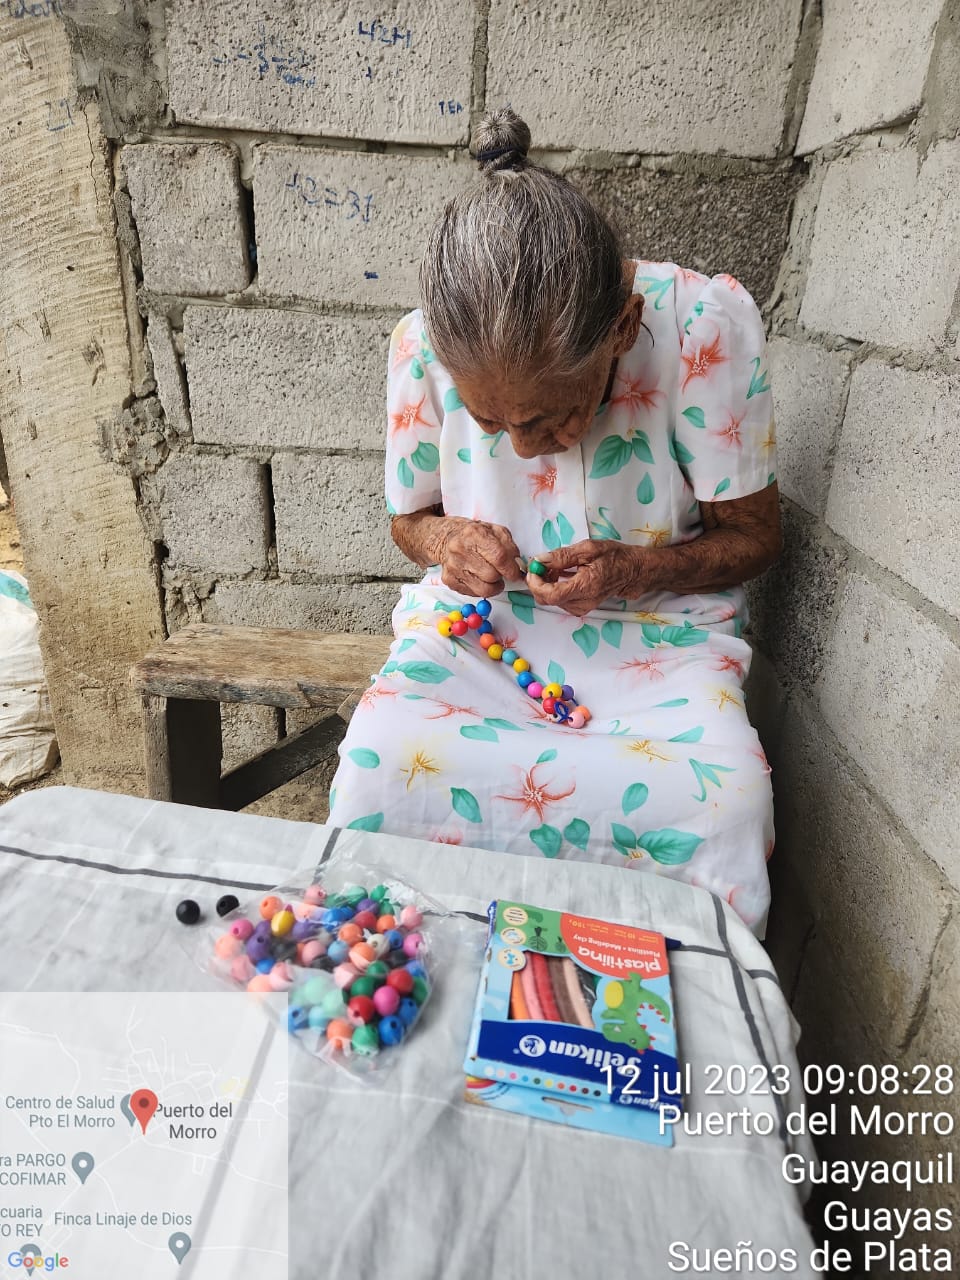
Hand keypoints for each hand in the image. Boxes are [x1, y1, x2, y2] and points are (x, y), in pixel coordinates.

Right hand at [435, 517, 523, 597]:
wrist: (447, 538)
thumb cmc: (474, 536)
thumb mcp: (495, 531)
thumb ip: (510, 547)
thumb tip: (518, 565)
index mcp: (474, 534)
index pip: (498, 557)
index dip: (511, 568)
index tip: (516, 573)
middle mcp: (460, 550)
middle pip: (491, 575)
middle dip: (501, 576)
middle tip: (500, 571)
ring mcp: (453, 566)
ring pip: (483, 589)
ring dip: (493, 585)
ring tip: (491, 576)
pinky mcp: (449, 580)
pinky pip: (474, 594)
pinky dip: (481, 588)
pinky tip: (479, 578)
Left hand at [526, 540, 643, 615]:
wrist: (631, 571)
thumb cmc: (613, 556)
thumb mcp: (588, 548)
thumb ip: (562, 556)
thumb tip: (539, 560)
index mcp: (586, 586)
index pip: (552, 595)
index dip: (536, 583)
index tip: (533, 568)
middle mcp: (583, 602)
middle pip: (547, 600)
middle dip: (538, 582)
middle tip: (542, 564)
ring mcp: (581, 607)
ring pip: (550, 600)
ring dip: (546, 583)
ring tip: (555, 567)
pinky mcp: (580, 608)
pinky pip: (558, 600)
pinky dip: (553, 587)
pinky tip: (560, 574)